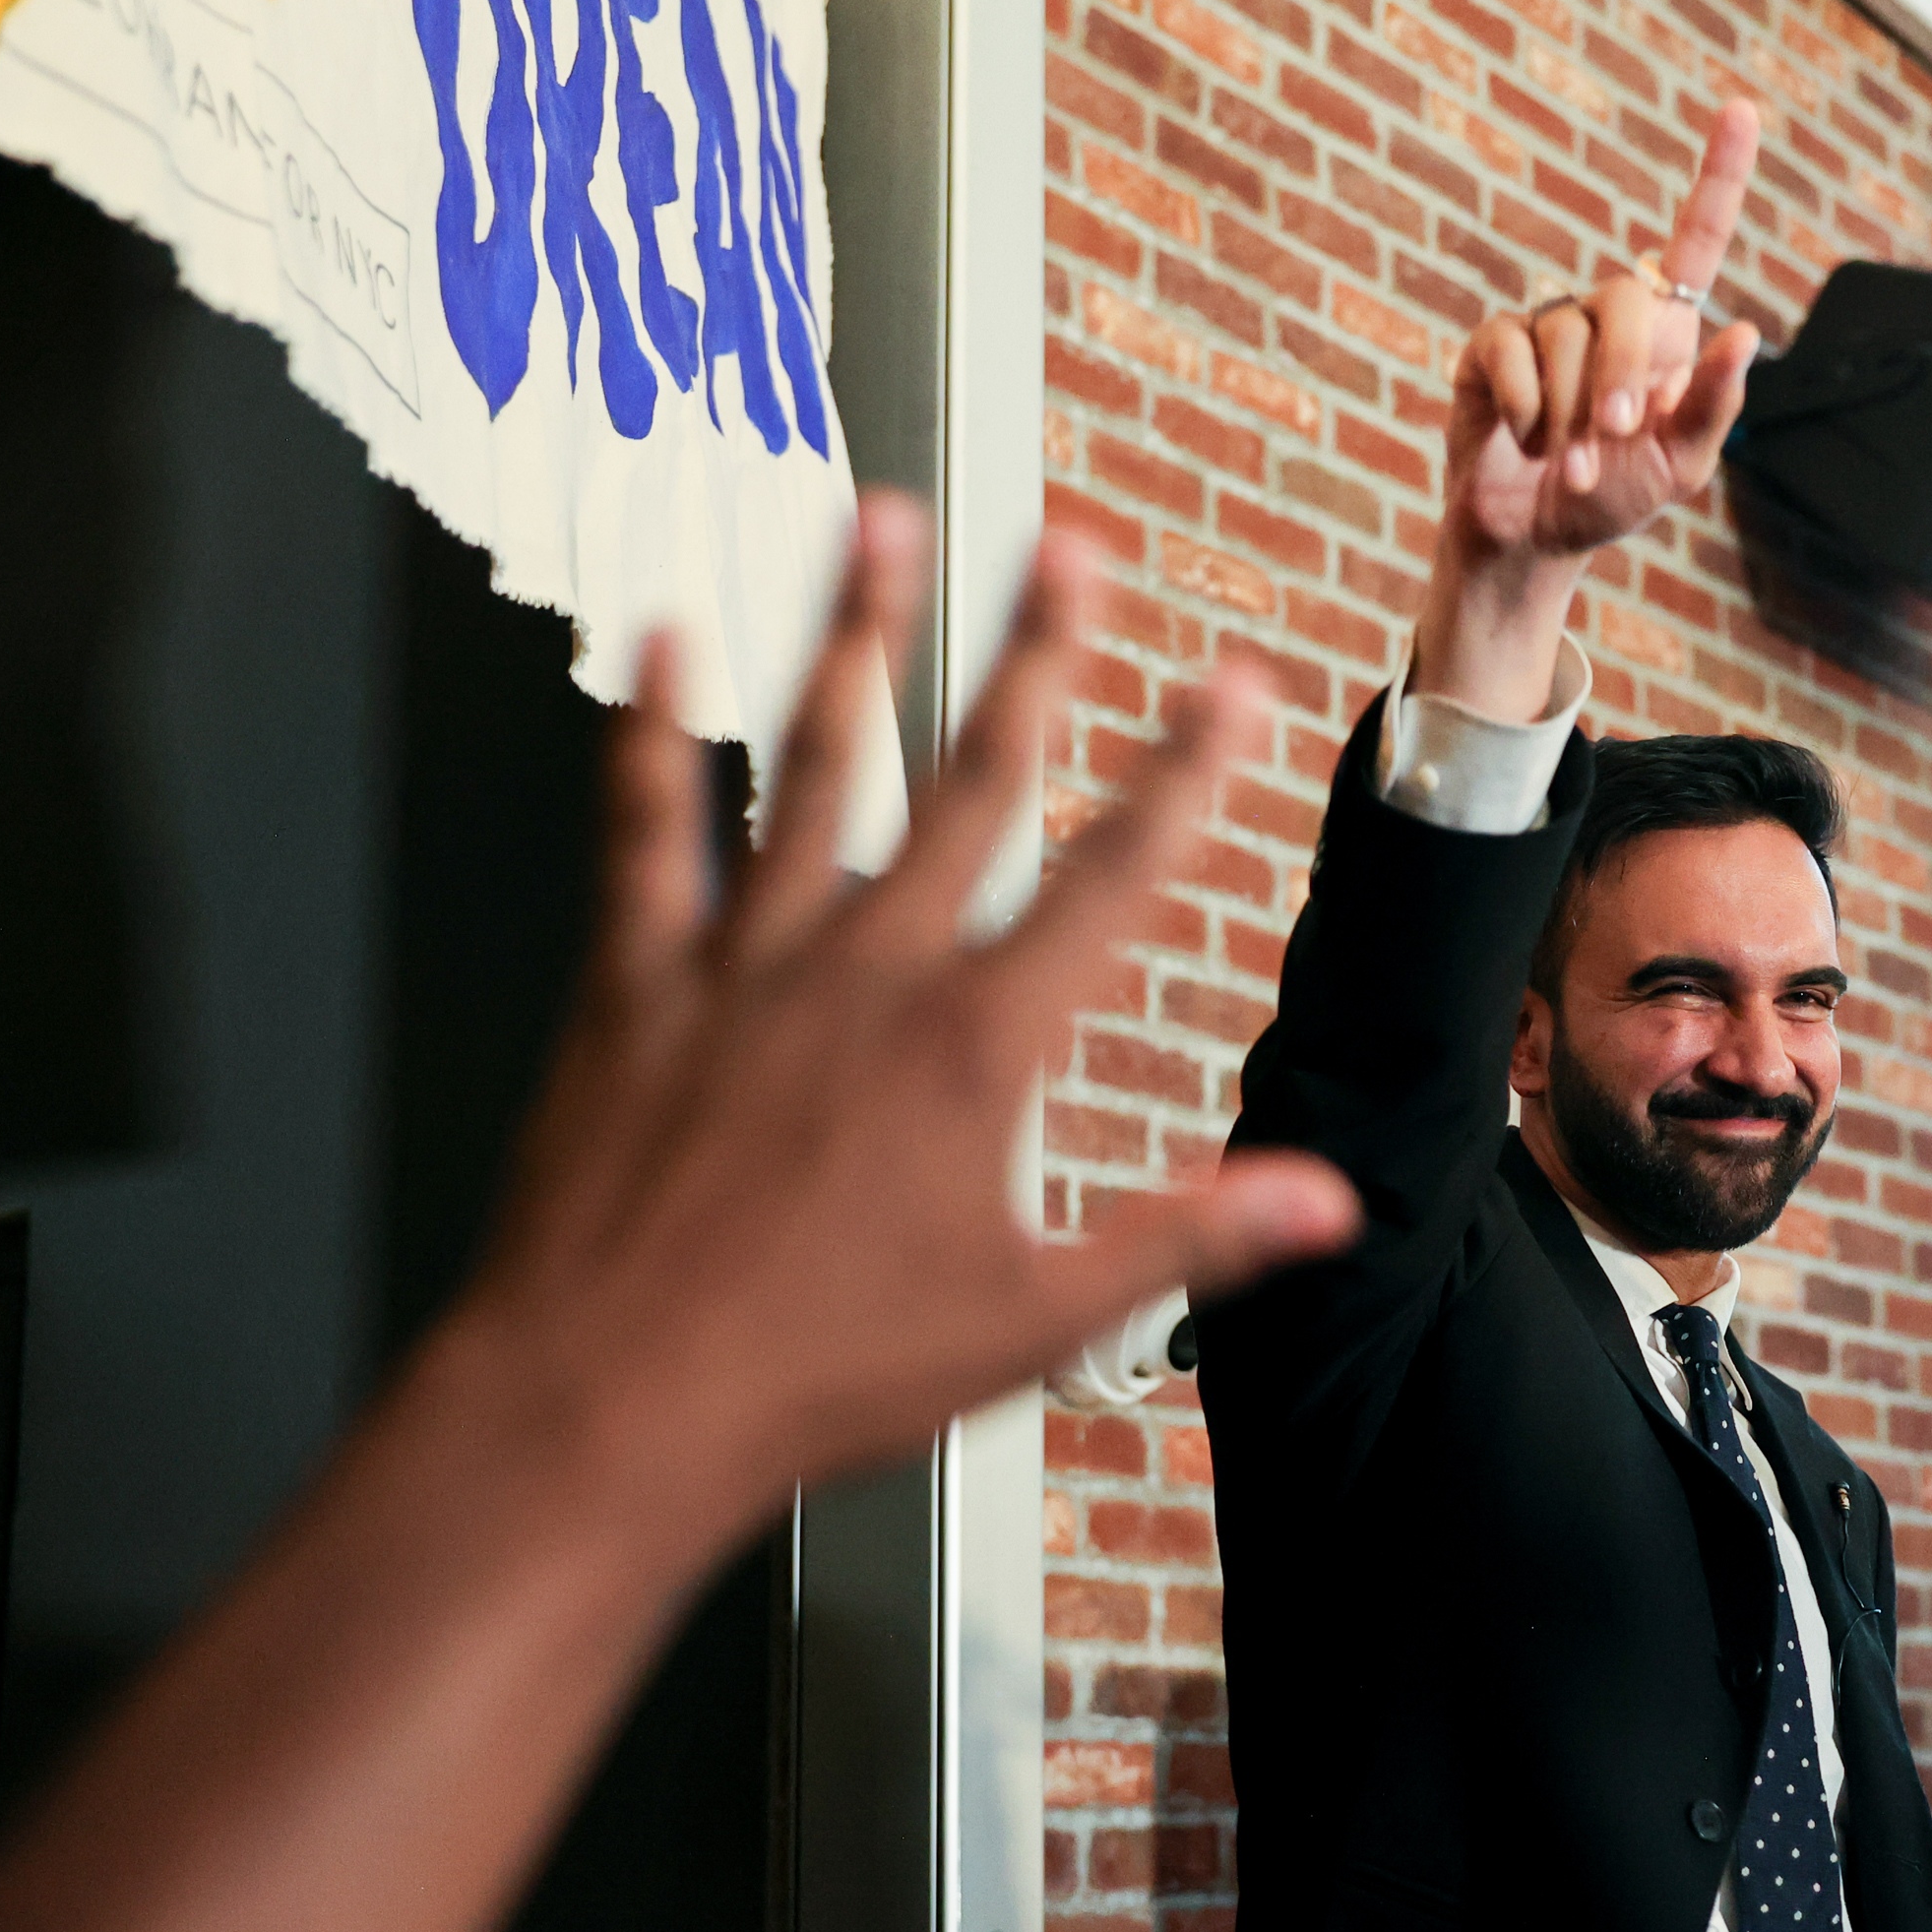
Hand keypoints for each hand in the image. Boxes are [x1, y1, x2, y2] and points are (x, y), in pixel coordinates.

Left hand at [439, 493, 1359, 1517]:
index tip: (1229, 681)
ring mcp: (745, 967)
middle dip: (1036, 650)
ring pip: (814, 765)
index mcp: (974, 1048)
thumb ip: (1187, 1239)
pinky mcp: (636, 986)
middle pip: (972, 778)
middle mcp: (866, 975)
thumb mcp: (1036, 1322)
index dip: (1186, 770)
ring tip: (880, 527)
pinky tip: (664, 644)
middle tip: (1070, 545)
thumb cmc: (814, 1375)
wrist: (608, 1404)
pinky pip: (647, 831)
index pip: (1112, 877)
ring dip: (854, 635)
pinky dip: (654, 732)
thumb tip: (1323, 1198)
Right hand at [1416, 99, 1762, 716]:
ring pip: (1566, 337)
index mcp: (1664, 334)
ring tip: (1566, 458)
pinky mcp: (1492, 349)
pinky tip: (1523, 437)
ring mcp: (1547, 326)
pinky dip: (1525, 406)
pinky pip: (1511, 350)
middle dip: (1622, 376)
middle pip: (1626, 297)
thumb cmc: (1612, 498)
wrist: (1534, 539)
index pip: (1695, 241)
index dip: (1719, 177)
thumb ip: (1711, 406)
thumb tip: (1745, 332)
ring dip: (1570, 415)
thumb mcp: (1679, 468)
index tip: (1742, 110)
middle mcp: (1607, 315)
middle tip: (1613, 437)